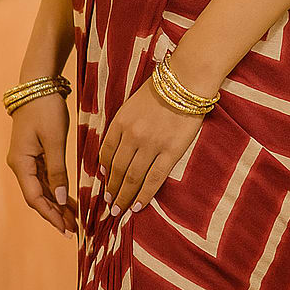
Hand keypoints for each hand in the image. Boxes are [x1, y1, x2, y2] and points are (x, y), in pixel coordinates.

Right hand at [6, 91, 78, 234]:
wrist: (38, 84)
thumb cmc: (45, 109)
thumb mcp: (54, 140)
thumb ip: (57, 170)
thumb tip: (58, 199)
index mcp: (21, 163)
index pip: (34, 198)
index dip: (51, 215)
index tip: (67, 229)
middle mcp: (20, 165)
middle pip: (38, 197)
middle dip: (56, 213)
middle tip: (75, 229)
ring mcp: (26, 159)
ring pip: (42, 189)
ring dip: (57, 204)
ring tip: (75, 219)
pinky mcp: (34, 153)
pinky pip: (45, 178)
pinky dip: (57, 189)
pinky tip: (69, 199)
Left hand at [99, 77, 207, 214]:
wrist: (186, 80)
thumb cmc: (162, 89)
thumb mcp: (133, 104)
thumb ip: (124, 125)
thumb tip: (116, 149)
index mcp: (120, 122)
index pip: (105, 152)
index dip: (103, 170)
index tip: (103, 180)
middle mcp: (132, 135)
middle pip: (116, 169)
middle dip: (111, 189)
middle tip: (109, 204)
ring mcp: (151, 145)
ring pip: (132, 178)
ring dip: (124, 196)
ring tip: (120, 210)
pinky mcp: (171, 151)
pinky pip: (154, 178)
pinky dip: (144, 194)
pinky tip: (138, 205)